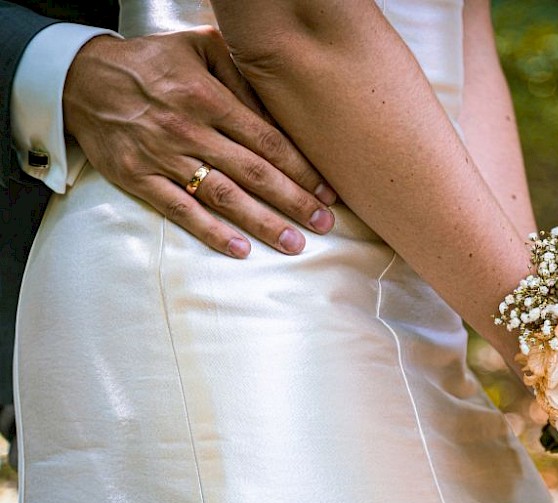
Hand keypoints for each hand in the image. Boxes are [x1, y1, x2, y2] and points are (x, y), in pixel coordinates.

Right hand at [62, 27, 336, 257]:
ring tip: (294, 244)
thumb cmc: (153, 62)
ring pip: (223, 197)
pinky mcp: (139, 179)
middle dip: (293, 201)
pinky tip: (240, 249)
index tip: (327, 191)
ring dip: (262, 223)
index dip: (301, 169)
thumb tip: (281, 112)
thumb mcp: (201, 49)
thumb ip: (243, 78)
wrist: (81, 77)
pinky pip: (180, 210)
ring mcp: (163, 157)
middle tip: (324, 223)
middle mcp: (189, 130)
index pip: (267, 141)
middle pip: (253, 173)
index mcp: (208, 98)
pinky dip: (211, 232)